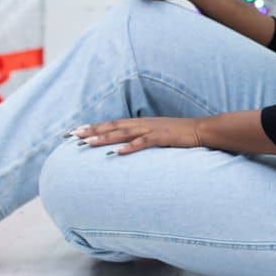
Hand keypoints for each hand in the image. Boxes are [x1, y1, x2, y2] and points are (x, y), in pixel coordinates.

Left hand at [72, 116, 206, 155]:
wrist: (201, 130)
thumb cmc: (179, 134)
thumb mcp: (157, 134)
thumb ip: (142, 137)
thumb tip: (126, 145)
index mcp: (140, 122)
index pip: (112, 123)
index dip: (94, 126)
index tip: (76, 131)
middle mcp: (142, 123)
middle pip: (112, 126)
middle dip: (92, 130)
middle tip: (73, 136)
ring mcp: (152, 129)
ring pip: (123, 133)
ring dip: (105, 138)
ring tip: (88, 143)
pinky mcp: (162, 137)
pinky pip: (143, 142)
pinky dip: (130, 147)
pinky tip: (117, 152)